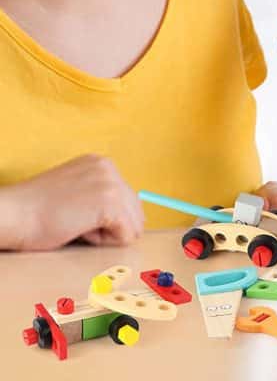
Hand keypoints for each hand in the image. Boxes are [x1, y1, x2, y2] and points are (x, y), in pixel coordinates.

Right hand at [1, 155, 144, 250]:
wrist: (13, 214)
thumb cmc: (35, 212)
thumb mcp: (75, 193)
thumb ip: (99, 197)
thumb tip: (131, 219)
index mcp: (100, 164)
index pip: (127, 197)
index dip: (106, 218)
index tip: (79, 216)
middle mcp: (109, 167)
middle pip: (135, 209)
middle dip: (110, 225)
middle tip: (75, 221)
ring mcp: (112, 182)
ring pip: (132, 224)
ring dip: (106, 233)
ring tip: (76, 224)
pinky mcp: (110, 201)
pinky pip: (126, 235)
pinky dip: (103, 241)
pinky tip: (78, 230)